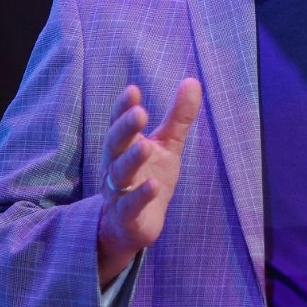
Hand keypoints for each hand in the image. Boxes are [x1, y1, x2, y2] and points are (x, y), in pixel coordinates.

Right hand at [97, 78, 201, 285]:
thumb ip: (178, 117)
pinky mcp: (127, 216)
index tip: (133, 90)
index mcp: (125, 146)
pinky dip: (140, 195)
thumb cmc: (150, 177)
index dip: (123, 108)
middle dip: (124, 129)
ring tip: (145, 145)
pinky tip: (153, 185)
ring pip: (119, 174)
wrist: (134, 226)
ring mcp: (119, 192)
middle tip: (139, 113)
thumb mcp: (168, 146)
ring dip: (131, 160)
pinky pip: (130, 205)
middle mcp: (116, 166)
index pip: (119, 123)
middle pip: (114, 145)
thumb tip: (193, 80)